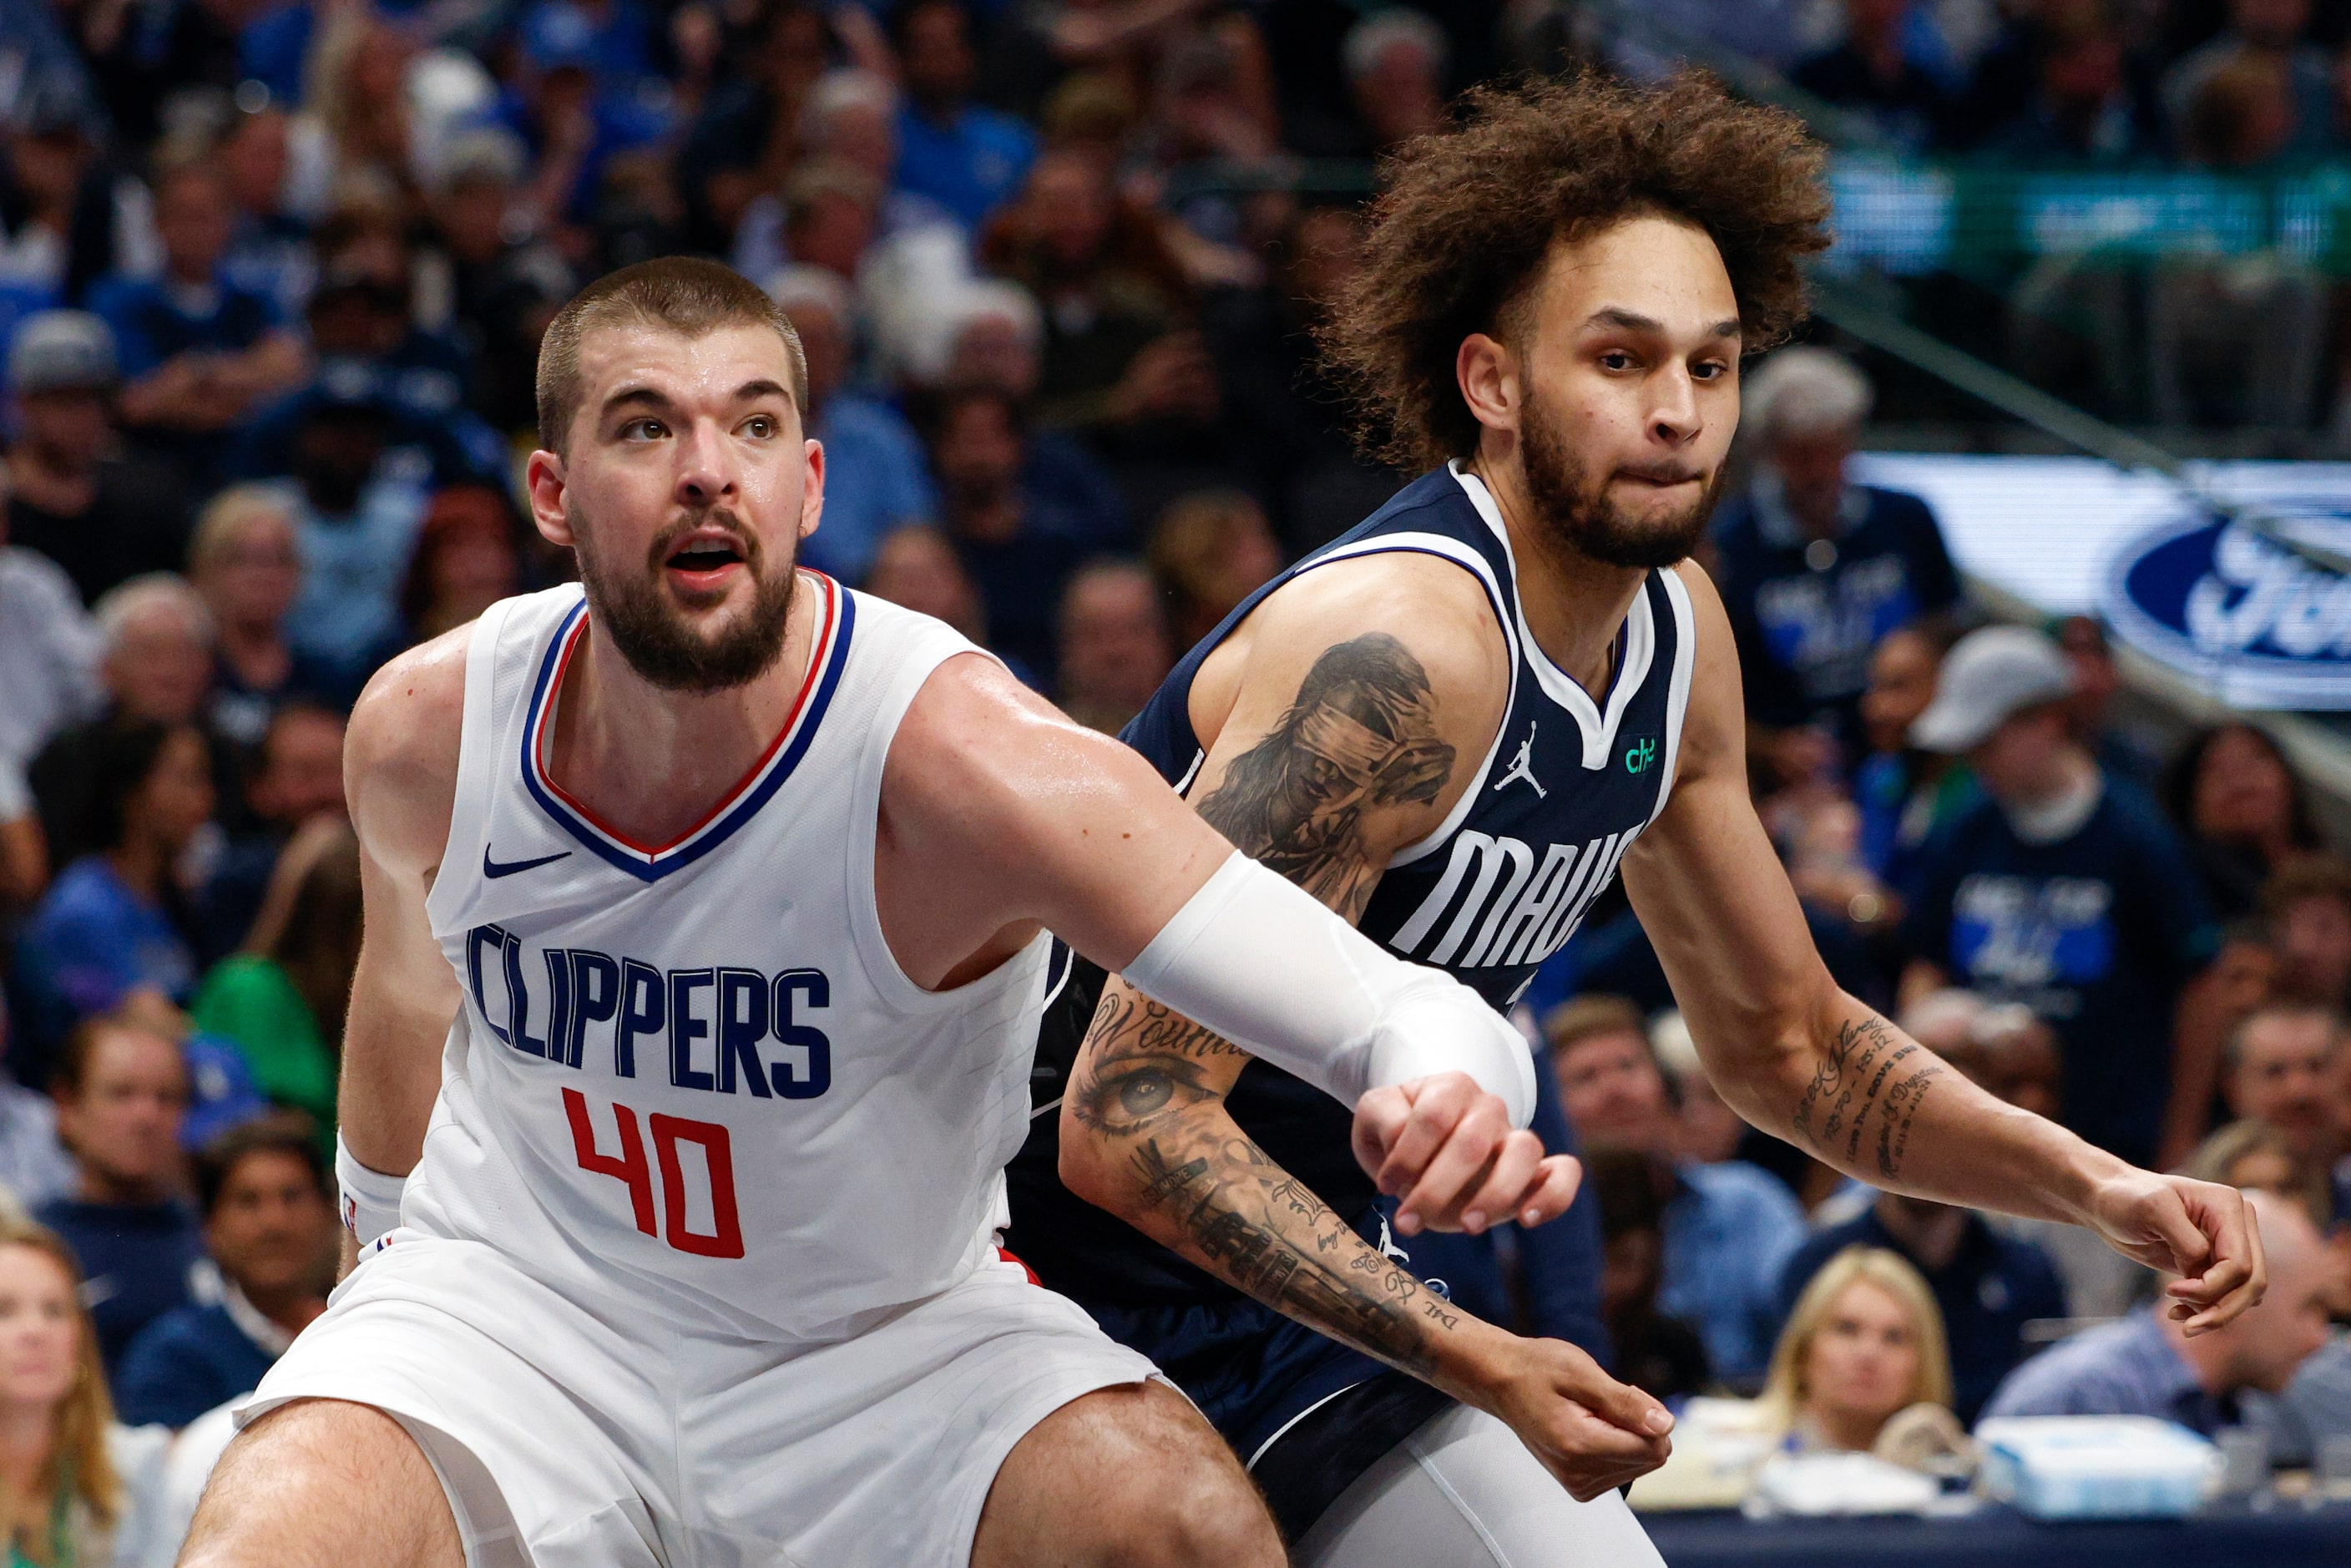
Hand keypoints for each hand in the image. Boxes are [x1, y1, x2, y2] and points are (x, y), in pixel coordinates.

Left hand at [1351, 1072, 1580, 1236]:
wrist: (1423, 1148)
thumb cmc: (1398, 1132)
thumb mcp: (1374, 1117)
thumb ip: (1382, 1117)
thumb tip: (1402, 1137)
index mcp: (1449, 1087)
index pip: (1434, 1116)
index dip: (1406, 1154)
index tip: (1385, 1185)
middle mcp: (1489, 1106)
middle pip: (1473, 1141)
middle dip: (1436, 1188)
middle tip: (1408, 1222)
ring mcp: (1515, 1136)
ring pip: (1525, 1150)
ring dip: (1495, 1193)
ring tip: (1468, 1226)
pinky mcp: (1536, 1170)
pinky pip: (1564, 1172)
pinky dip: (1554, 1195)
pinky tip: (1528, 1219)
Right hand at [1466, 1333, 1673, 1501]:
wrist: (1503, 1382)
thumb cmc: (1538, 1370)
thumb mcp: (1582, 1372)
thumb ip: (1626, 1402)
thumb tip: (1666, 1425)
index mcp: (1579, 1446)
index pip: (1652, 1448)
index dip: (1647, 1413)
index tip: (1620, 1392)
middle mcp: (1578, 1474)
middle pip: (1650, 1458)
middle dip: (1638, 1424)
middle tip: (1602, 1399)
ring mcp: (1578, 1483)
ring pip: (1640, 1464)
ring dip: (1626, 1433)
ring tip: (1591, 1411)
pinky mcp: (1580, 1486)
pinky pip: (1624, 1469)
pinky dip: (1616, 1443)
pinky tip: (1589, 1425)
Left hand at [2086, 1169, 2265, 1333]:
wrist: (2109, 1202)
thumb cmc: (2126, 1198)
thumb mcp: (2152, 1210)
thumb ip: (2186, 1241)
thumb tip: (2205, 1272)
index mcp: (2228, 1206)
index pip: (2239, 1263)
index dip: (2211, 1286)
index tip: (2170, 1291)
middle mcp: (2238, 1225)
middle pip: (2252, 1282)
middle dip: (2221, 1309)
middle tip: (2186, 1326)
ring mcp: (2230, 1245)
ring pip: (2245, 1294)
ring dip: (2216, 1313)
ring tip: (2177, 1317)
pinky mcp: (2216, 1263)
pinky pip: (2229, 1295)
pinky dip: (2209, 1309)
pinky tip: (2179, 1311)